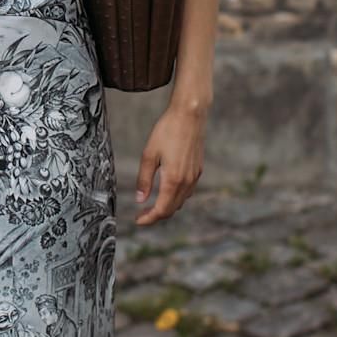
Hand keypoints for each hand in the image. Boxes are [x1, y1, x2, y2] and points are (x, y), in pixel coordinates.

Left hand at [133, 100, 206, 224]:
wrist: (190, 115)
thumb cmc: (167, 131)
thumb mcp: (149, 154)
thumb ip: (144, 179)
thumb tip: (140, 199)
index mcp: (173, 180)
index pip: (161, 210)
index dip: (149, 219)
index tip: (138, 220)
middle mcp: (187, 182)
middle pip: (172, 209)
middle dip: (156, 216)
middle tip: (141, 215)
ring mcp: (194, 176)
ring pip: (181, 201)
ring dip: (167, 207)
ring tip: (152, 205)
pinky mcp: (198, 170)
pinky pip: (187, 192)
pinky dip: (176, 198)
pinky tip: (166, 192)